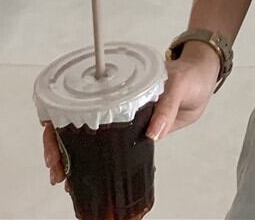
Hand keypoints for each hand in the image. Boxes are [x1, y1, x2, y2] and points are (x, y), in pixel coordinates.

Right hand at [41, 48, 220, 189]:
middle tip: (56, 170)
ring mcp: (123, 118)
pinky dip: (97, 163)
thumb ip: (166, 108)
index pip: (77, 100)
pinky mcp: (136, 132)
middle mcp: (115, 102)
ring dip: (73, 158)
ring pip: (89, 138)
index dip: (57, 120)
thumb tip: (153, 134)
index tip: (50, 139)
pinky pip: (111, 148)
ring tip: (65, 180)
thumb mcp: (178, 85)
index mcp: (117, 86)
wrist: (204, 79)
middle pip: (75, 123)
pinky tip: (87, 179)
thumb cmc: (189, 74)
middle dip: (59, 147)